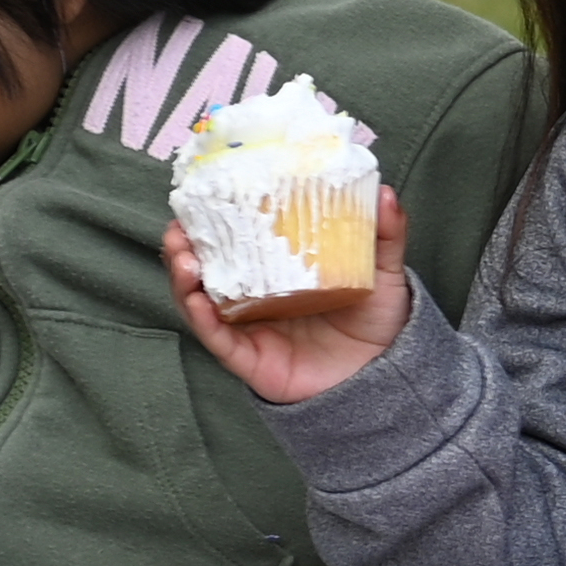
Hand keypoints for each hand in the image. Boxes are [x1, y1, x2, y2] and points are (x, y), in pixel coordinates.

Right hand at [164, 189, 416, 400]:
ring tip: (183, 257)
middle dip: (186, 245)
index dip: (212, 217)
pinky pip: (216, 337)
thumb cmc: (376, 319)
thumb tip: (386, 193)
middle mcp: (254, 294)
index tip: (200, 193)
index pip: (236, 237)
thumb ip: (386, 235)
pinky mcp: (247, 356)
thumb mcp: (383, 271)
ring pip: (200, 300)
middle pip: (207, 266)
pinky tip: (197, 300)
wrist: (383, 372)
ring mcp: (247, 325)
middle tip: (180, 227)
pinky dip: (201, 318)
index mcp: (278, 268)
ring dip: (183, 279)